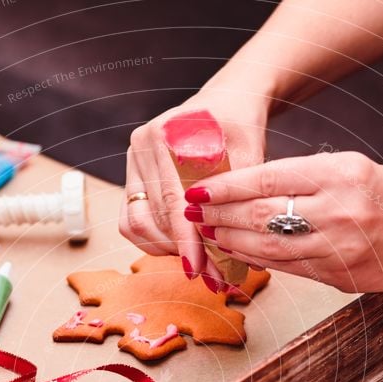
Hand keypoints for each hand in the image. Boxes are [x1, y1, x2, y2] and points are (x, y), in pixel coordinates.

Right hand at [119, 87, 268, 284]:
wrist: (228, 102)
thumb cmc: (242, 126)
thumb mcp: (252, 153)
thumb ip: (241, 198)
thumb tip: (243, 256)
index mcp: (166, 134)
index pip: (172, 202)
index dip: (186, 242)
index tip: (200, 271)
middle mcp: (140, 146)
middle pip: (153, 218)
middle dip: (181, 253)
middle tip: (211, 277)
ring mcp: (131, 162)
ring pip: (137, 225)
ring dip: (166, 250)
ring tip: (198, 263)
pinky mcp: (131, 177)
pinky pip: (130, 221)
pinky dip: (153, 241)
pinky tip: (179, 248)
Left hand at [183, 151, 382, 292]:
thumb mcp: (347, 168)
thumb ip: (300, 178)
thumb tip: (242, 191)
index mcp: (340, 173)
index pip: (268, 178)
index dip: (228, 187)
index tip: (200, 189)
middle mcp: (338, 211)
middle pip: (261, 214)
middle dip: (219, 215)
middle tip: (192, 213)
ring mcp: (337, 248)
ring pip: (268, 246)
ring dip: (231, 241)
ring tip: (208, 233)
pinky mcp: (337, 276)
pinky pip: (286, 269)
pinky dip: (256, 260)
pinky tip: (237, 253)